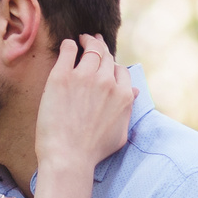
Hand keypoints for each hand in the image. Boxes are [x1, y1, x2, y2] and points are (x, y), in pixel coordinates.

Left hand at [33, 35, 133, 176]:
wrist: (68, 157)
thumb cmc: (93, 151)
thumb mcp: (120, 134)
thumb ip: (128, 110)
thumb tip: (134, 94)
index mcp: (123, 95)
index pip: (121, 71)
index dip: (113, 66)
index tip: (106, 65)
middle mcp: (107, 82)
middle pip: (106, 57)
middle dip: (101, 47)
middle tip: (94, 42)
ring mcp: (84, 77)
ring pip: (91, 50)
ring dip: (88, 42)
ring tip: (82, 40)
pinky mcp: (62, 76)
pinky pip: (69, 50)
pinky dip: (70, 45)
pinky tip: (69, 45)